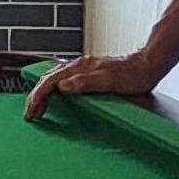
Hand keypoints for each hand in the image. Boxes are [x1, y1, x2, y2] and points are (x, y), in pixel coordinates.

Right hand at [23, 52, 166, 119]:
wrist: (148, 64)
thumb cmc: (133, 76)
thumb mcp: (110, 82)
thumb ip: (85, 83)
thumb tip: (62, 86)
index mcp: (79, 68)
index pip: (49, 82)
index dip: (37, 97)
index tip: (31, 113)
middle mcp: (77, 65)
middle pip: (47, 79)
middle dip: (35, 97)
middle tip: (30, 114)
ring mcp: (81, 68)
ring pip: (53, 78)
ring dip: (43, 93)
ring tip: (38, 107)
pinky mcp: (87, 72)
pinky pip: (62, 79)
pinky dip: (53, 89)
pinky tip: (56, 94)